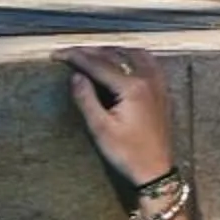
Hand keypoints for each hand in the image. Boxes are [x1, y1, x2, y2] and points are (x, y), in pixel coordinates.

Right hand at [55, 44, 176, 189]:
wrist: (156, 169)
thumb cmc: (127, 152)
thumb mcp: (100, 128)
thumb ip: (86, 98)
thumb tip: (75, 75)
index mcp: (133, 87)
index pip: (99, 64)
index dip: (76, 57)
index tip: (56, 54)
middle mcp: (149, 79)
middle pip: (116, 56)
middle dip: (91, 51)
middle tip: (69, 52)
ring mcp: (159, 84)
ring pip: (134, 54)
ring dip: (112, 50)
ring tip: (90, 53)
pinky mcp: (163, 91)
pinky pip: (149, 62)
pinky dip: (132, 55)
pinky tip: (122, 59)